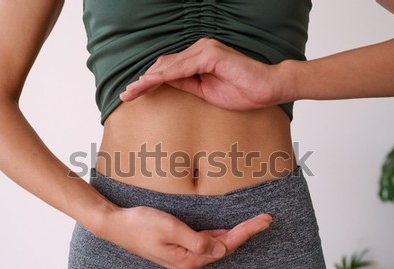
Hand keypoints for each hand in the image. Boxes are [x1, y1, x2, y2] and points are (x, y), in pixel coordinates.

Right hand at [101, 205, 271, 268]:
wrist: (117, 225)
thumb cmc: (141, 225)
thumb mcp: (171, 229)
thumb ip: (198, 240)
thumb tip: (222, 248)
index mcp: (189, 259)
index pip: (226, 245)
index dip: (247, 232)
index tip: (264, 220)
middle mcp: (189, 261)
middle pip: (224, 247)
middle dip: (245, 232)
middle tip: (264, 219)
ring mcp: (184, 256)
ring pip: (216, 245)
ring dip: (234, 234)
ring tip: (253, 223)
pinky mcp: (179, 248)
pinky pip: (205, 243)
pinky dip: (219, 235)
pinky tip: (227, 230)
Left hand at [120, 38, 288, 110]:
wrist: (267, 89)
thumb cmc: (242, 91)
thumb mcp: (206, 92)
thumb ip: (187, 84)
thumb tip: (166, 84)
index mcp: (199, 58)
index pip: (169, 69)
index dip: (150, 81)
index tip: (134, 94)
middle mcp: (200, 50)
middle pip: (164, 65)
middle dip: (143, 80)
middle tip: (126, 94)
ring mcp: (205, 50)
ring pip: (169, 65)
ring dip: (148, 79)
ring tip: (132, 91)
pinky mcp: (211, 55)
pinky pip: (182, 67)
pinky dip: (165, 76)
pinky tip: (150, 84)